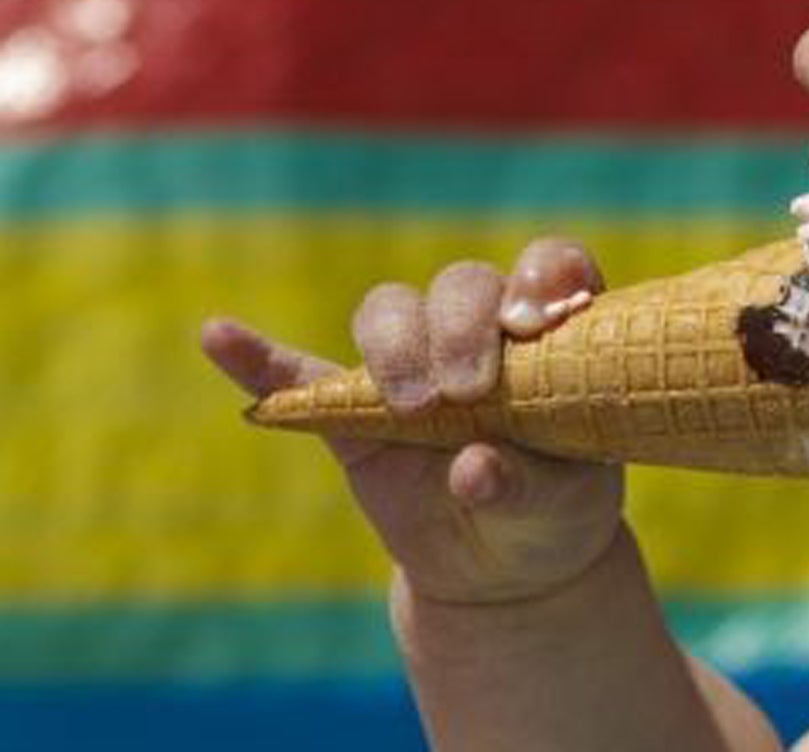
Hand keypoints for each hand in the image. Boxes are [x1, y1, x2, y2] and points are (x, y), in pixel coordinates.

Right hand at [200, 237, 625, 606]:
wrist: (499, 569)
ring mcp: (413, 365)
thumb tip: (472, 466)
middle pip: (461, 285)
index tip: (532, 323)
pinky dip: (260, 359)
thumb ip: (526, 483)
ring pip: (391, 312)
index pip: (549, 268)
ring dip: (395, 344)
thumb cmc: (552, 514)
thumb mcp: (561, 505)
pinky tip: (220, 336)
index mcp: (551, 334)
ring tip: (411, 405)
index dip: (543, 278)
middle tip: (466, 389)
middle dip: (459, 325)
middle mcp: (482, 330)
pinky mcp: (352, 410)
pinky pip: (300, 374)